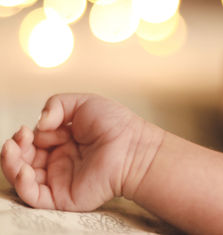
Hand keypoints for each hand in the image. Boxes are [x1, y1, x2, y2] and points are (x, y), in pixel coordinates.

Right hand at [1, 94, 162, 210]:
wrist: (133, 146)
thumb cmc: (115, 124)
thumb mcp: (83, 103)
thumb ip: (56, 105)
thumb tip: (38, 124)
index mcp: (64, 140)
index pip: (34, 141)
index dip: (26, 136)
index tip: (29, 129)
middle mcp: (61, 160)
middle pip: (24, 159)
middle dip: (15, 148)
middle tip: (20, 138)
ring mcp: (60, 179)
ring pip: (23, 178)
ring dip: (10, 164)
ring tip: (12, 149)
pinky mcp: (63, 196)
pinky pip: (34, 196)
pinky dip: (21, 184)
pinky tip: (22, 168)